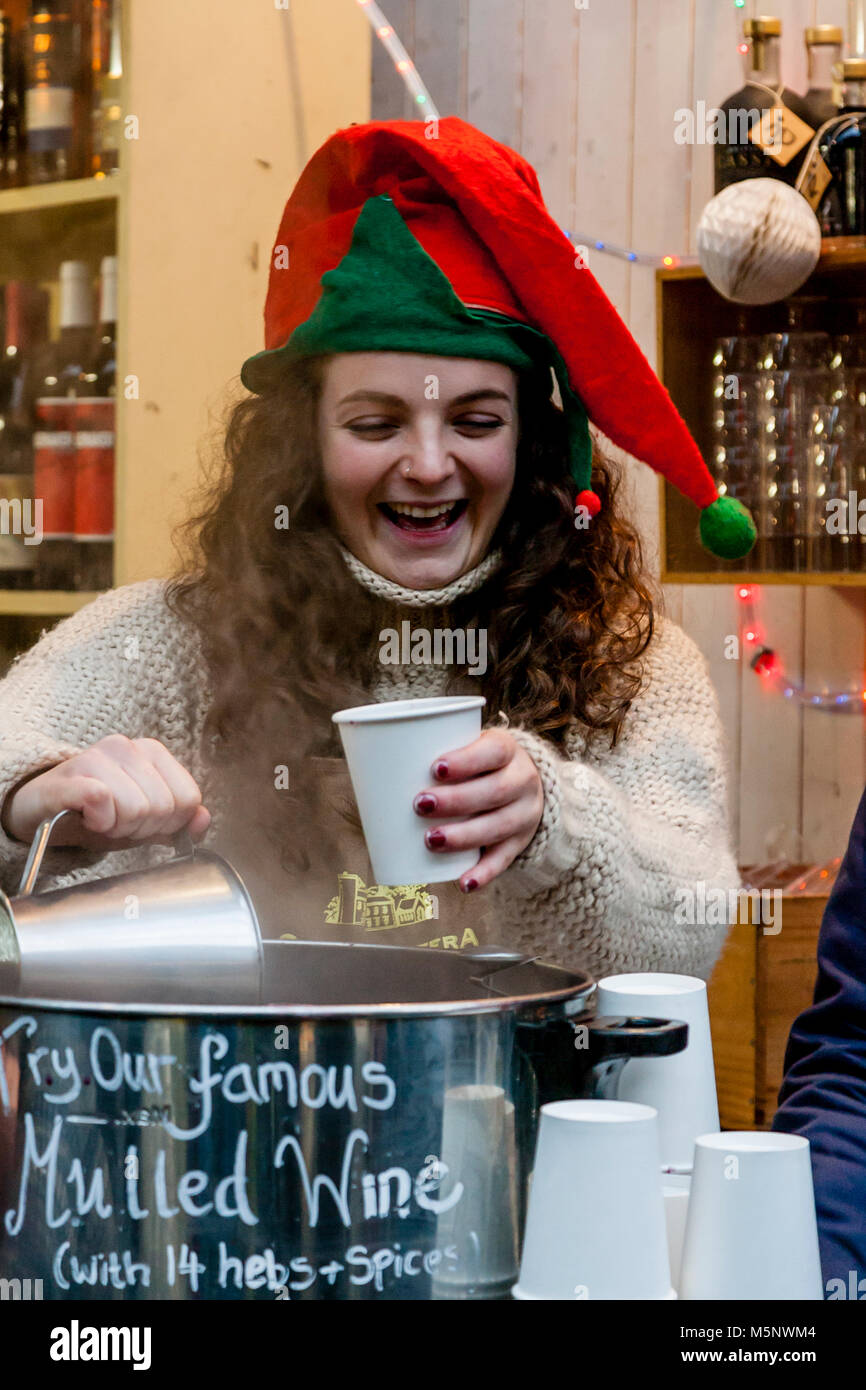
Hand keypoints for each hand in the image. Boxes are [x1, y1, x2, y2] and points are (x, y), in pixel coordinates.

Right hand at [1, 735, 210, 849]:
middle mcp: (126, 747)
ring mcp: (96, 757)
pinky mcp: (70, 776)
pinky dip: (99, 821)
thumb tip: (204, 820)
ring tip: (101, 821)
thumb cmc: (94, 814)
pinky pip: (102, 800)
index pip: (189, 799)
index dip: (169, 824)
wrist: (41, 812)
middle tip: (117, 823)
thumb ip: (178, 822)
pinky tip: (89, 819)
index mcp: (152, 752)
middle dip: (142, 829)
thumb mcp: (144, 821)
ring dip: (118, 828)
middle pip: (163, 808)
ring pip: (137, 809)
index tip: (144, 824)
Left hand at [413, 728, 542, 890]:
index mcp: (507, 749)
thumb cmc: (477, 763)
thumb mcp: (469, 747)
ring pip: (497, 827)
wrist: (522, 782)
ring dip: (463, 836)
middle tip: (419, 804)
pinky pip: (504, 860)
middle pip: (494, 791)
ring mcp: (524, 814)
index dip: (467, 761)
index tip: (434, 768)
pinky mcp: (520, 842)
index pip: (493, 752)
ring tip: (430, 840)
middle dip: (456, 801)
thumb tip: (369, 769)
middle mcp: (522, 780)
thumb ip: (434, 753)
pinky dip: (483, 874)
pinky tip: (463, 883)